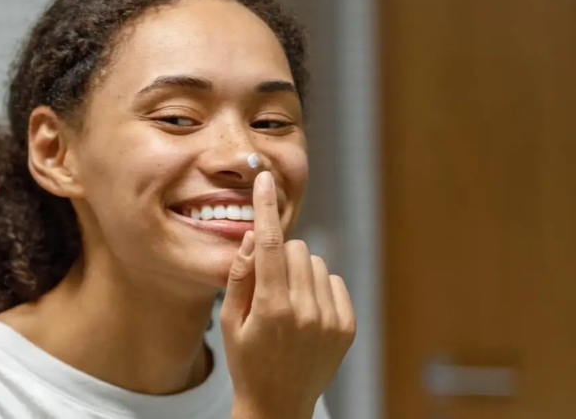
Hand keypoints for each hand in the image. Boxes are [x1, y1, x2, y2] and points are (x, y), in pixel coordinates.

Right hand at [220, 172, 354, 418]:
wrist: (277, 403)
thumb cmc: (246, 361)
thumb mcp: (229, 321)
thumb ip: (240, 276)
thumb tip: (254, 238)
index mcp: (271, 308)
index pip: (271, 244)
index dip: (266, 208)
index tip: (265, 181)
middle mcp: (305, 311)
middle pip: (298, 249)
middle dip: (282, 255)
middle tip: (269, 283)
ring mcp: (330, 320)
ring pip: (317, 264)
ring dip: (301, 272)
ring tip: (287, 302)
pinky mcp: (347, 326)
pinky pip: (335, 283)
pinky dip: (319, 288)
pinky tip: (305, 312)